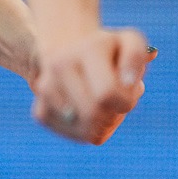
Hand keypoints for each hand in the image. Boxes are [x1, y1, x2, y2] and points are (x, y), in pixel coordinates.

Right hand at [31, 27, 151, 144]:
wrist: (67, 51)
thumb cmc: (107, 52)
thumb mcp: (128, 43)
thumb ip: (137, 56)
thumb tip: (131, 83)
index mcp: (87, 49)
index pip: (108, 93)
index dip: (126, 100)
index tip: (127, 88)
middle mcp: (60, 65)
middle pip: (95, 115)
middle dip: (114, 113)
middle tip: (115, 100)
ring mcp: (45, 88)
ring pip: (87, 130)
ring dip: (103, 123)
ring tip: (101, 103)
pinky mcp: (40, 111)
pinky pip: (75, 135)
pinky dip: (88, 129)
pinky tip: (87, 111)